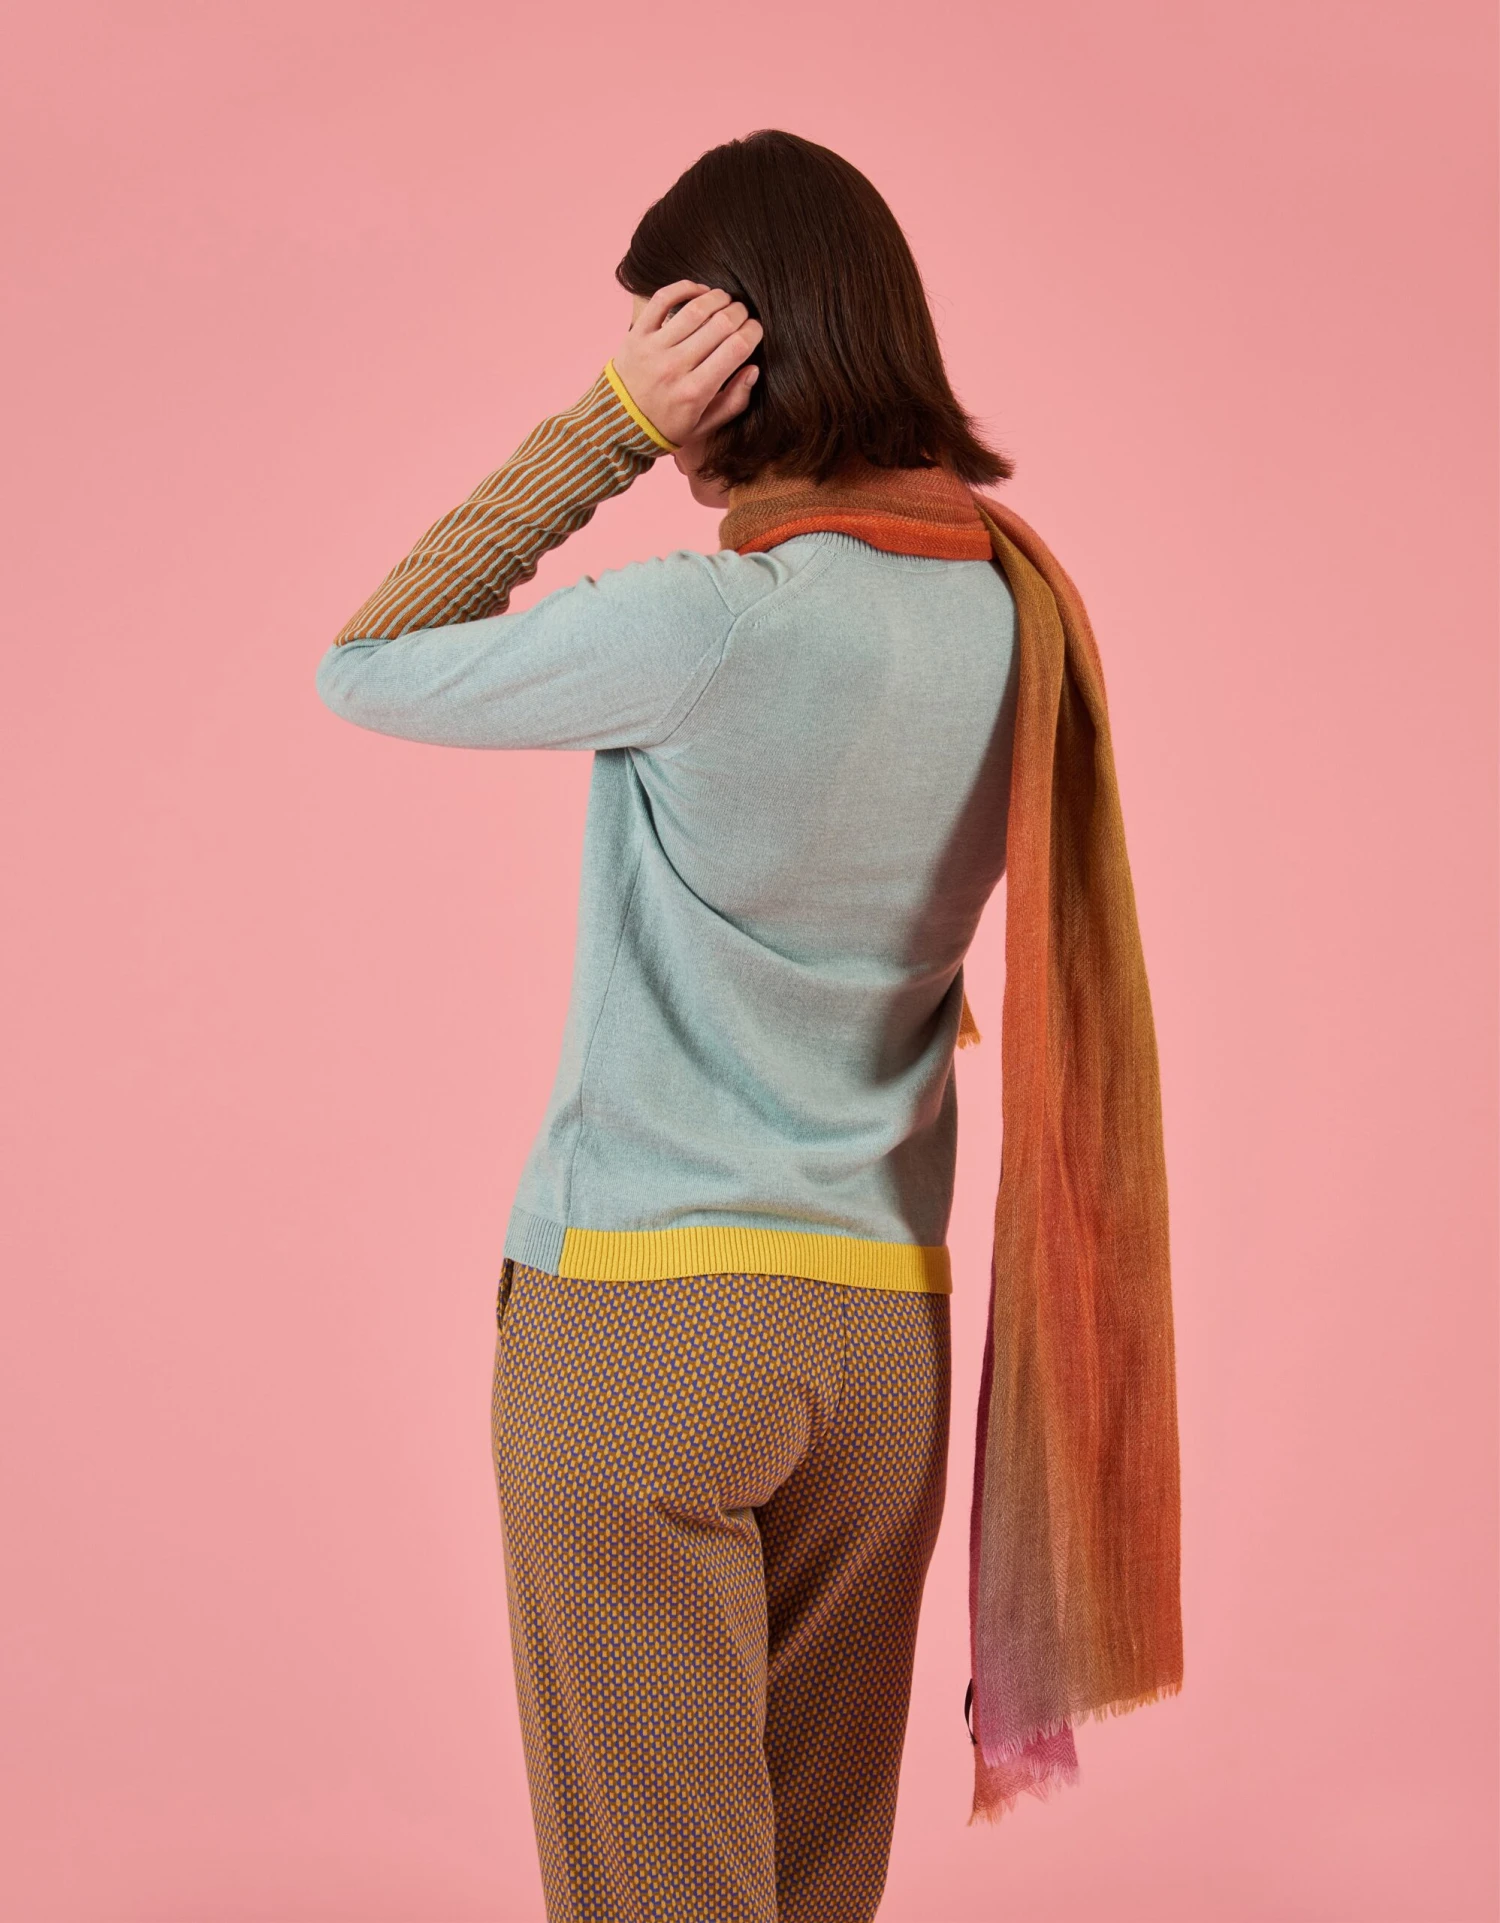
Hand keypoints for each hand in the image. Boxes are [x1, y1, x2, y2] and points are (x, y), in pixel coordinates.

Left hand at [612, 281, 762, 449]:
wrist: (618, 426)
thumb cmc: (666, 427)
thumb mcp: (704, 426)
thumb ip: (734, 401)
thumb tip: (753, 369)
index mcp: (695, 392)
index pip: (736, 348)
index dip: (754, 332)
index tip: (756, 330)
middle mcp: (675, 367)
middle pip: (721, 324)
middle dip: (740, 313)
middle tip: (744, 315)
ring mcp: (654, 348)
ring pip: (695, 309)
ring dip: (718, 298)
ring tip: (726, 300)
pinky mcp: (637, 334)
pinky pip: (662, 299)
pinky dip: (684, 288)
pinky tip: (699, 292)